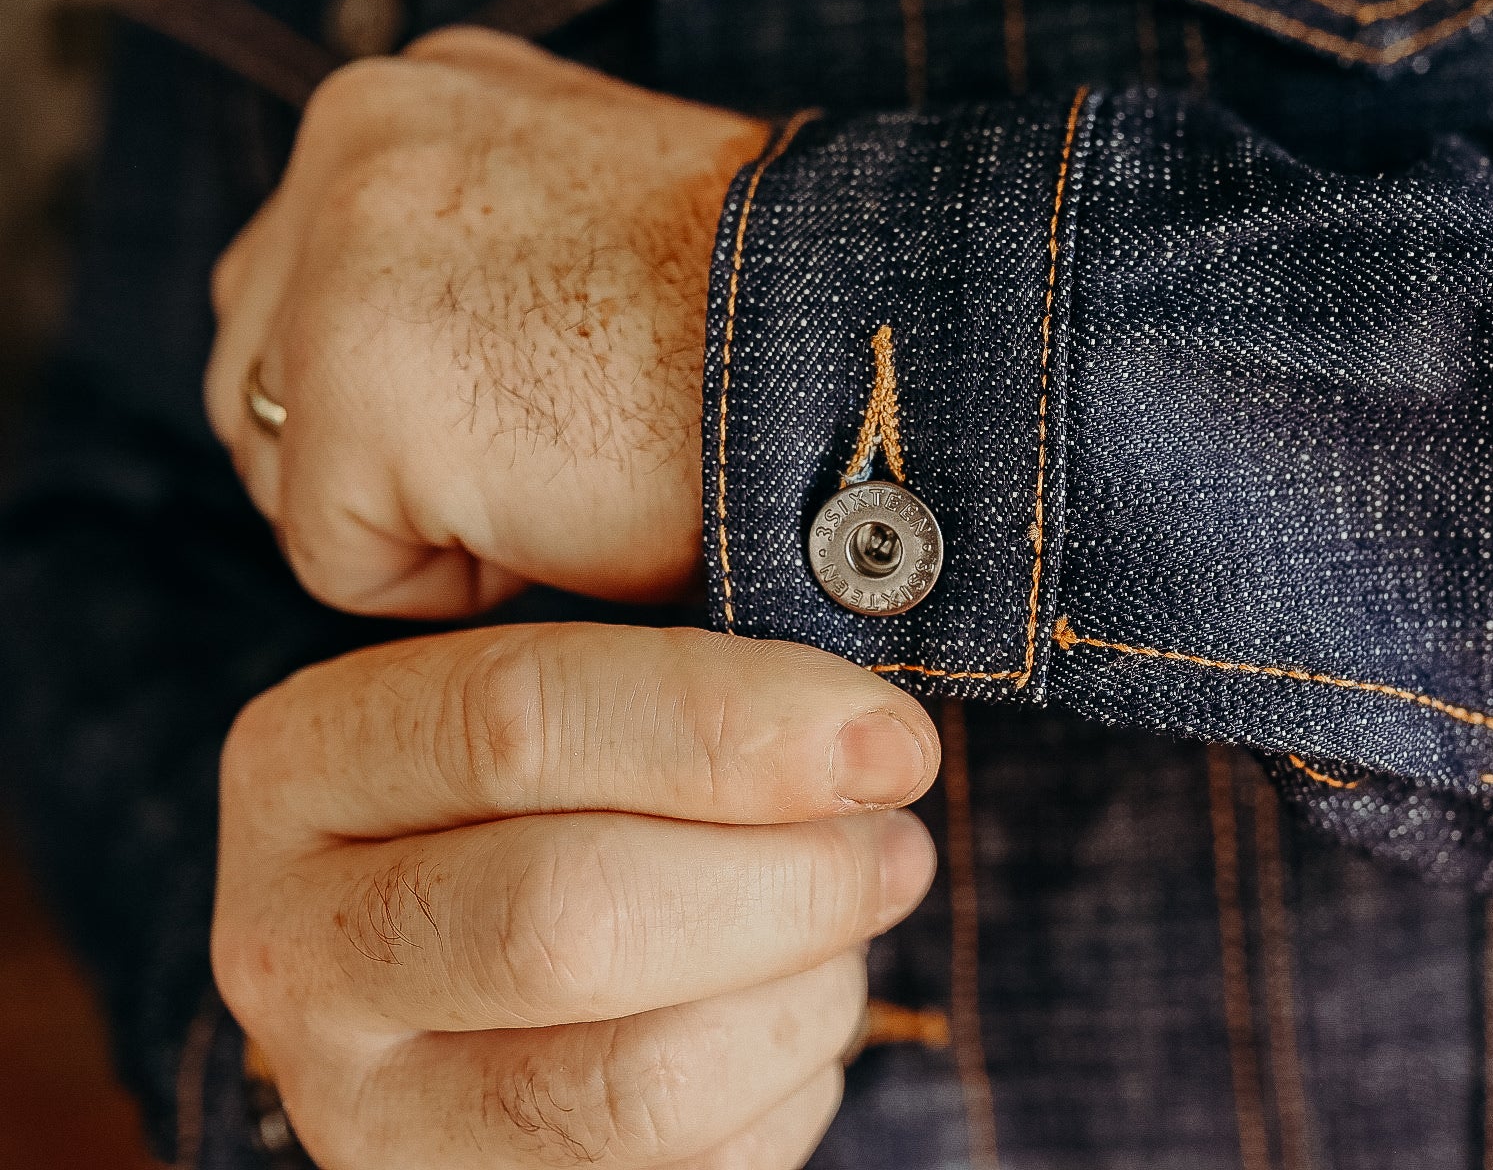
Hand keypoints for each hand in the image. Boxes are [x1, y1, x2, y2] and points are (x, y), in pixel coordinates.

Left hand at [205, 27, 770, 616]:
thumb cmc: (784, 327)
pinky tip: (568, 516)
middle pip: (266, 370)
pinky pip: (344, 564)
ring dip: (419, 513)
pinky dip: (453, 584)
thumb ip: (481, 257)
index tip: (546, 414)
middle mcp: (355, 140)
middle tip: (553, 457)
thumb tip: (435, 362)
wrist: (875, 349)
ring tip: (568, 477)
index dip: (427, 394)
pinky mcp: (360, 392)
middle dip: (387, 458)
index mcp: (420, 98)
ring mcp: (343, 259)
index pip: (315, 286)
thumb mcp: (606, 231)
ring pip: (293, 467)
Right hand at [214, 623, 940, 1168]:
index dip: (730, 726)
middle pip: (567, 916)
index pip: (517, 721)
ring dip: (803, 998)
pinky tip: (783, 1016)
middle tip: (893, 845)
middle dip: (785, 881)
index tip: (887, 737)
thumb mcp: (576, 690)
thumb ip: (682, 676)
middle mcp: (300, 948)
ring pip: (636, 1085)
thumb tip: (872, 730)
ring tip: (847, 931)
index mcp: (310, 765)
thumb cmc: (563, 792)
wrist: (484, 959)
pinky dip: (787, 1090)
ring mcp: (368, 1113)